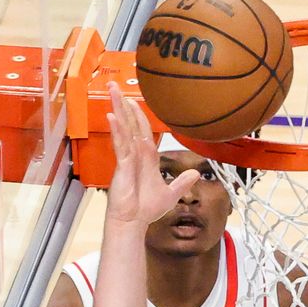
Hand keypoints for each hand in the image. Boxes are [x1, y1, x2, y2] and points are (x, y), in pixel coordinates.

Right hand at [106, 84, 198, 226]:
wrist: (134, 222)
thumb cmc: (146, 209)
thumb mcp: (171, 194)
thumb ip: (182, 182)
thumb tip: (196, 173)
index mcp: (146, 157)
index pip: (142, 129)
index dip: (138, 114)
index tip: (133, 99)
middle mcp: (135, 153)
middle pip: (129, 122)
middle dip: (123, 103)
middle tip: (114, 85)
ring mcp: (127, 158)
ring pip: (123, 128)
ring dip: (118, 108)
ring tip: (111, 89)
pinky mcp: (122, 166)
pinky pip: (120, 145)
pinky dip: (117, 130)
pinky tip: (112, 117)